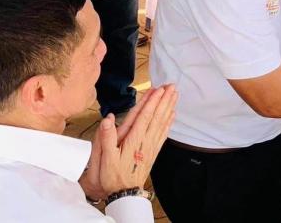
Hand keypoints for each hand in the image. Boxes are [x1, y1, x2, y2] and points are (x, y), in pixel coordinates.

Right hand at [80, 85, 177, 200]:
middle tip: (171, 86)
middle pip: (157, 117)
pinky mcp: (154, 151)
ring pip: (162, 123)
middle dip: (164, 100)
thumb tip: (108, 119)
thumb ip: (106, 138)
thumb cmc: (113, 176)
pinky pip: (164, 133)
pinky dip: (169, 122)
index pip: (145, 117)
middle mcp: (145, 141)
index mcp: (134, 140)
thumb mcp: (105, 159)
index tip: (158, 90)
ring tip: (174, 95)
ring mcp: (151, 146)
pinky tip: (173, 114)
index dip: (152, 102)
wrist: (125, 193)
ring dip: (169, 107)